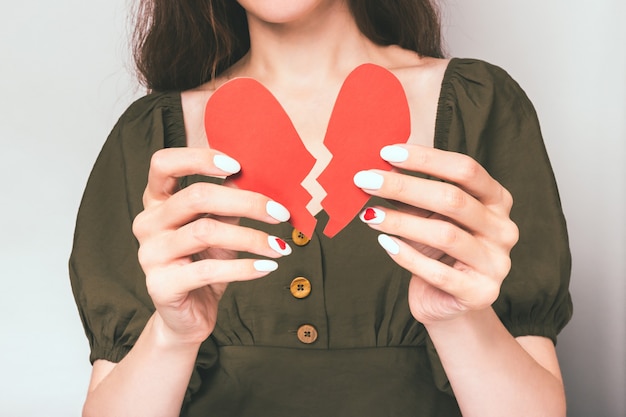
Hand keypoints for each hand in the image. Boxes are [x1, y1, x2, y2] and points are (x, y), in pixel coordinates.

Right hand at [132, 148, 291, 345]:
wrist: (188, 315)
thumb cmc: (205, 262)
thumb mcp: (220, 226)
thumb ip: (229, 201)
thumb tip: (259, 173)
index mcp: (157, 201)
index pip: (163, 163)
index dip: (198, 158)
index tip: (237, 165)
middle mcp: (148, 223)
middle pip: (195, 196)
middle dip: (245, 202)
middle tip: (280, 213)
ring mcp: (150, 254)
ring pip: (205, 232)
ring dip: (251, 238)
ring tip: (280, 247)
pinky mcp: (161, 285)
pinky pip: (208, 270)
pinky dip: (244, 268)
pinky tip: (267, 267)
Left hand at [354, 144, 518, 323]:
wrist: (447, 302)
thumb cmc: (436, 252)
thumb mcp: (428, 216)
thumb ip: (412, 194)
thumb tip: (379, 168)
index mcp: (497, 200)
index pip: (466, 170)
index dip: (426, 159)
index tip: (387, 153)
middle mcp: (503, 229)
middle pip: (453, 199)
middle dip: (404, 186)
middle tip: (365, 180)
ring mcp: (496, 263)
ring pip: (445, 234)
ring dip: (401, 221)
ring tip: (369, 214)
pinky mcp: (480, 293)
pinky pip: (437, 272)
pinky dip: (407, 256)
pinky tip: (385, 243)